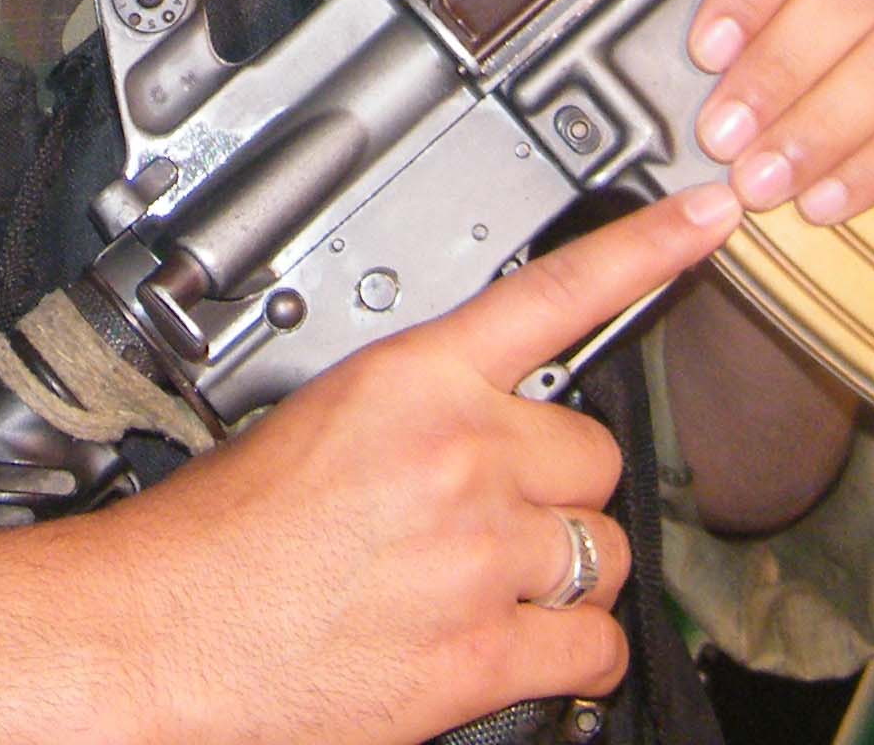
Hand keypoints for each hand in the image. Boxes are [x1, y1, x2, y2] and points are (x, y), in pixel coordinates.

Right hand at [96, 184, 744, 744]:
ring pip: (602, 553)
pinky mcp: (483, 655)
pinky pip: (596, 649)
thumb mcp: (309, 417)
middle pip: (596, 454)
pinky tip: (518, 647)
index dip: (647, 251)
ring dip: (564, 571)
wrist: (162, 630)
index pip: (555, 296)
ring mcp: (481, 558)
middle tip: (496, 511)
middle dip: (558, 486)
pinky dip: (572, 655)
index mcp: (412, 381)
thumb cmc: (216, 535)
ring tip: (494, 583)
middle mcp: (460, 459)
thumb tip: (476, 416)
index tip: (710, 217)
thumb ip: (413, 404)